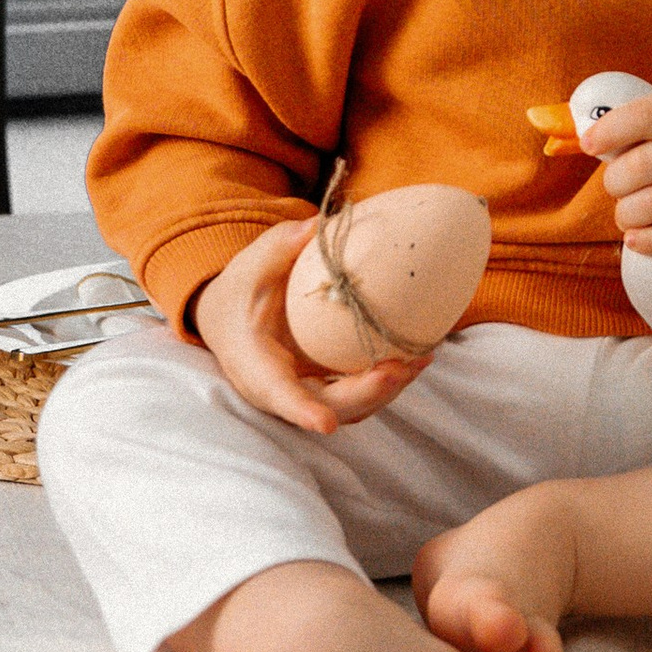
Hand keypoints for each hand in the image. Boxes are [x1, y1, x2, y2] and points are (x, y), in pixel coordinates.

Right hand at [186, 215, 431, 432]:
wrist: (231, 316)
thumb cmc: (241, 290)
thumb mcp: (253, 264)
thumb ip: (280, 247)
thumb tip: (317, 228)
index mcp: (252, 363)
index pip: (275, 392)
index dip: (302, 410)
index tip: (326, 424)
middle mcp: (279, 389)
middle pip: (326, 406)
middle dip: (366, 393)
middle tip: (400, 368)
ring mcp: (305, 392)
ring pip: (349, 406)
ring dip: (387, 389)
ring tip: (420, 359)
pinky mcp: (325, 388)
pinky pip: (359, 395)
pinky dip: (388, 381)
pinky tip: (418, 358)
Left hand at [581, 87, 651, 254]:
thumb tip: (603, 142)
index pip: (646, 117)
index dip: (609, 131)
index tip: (589, 144)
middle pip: (643, 167)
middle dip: (615, 180)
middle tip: (615, 182)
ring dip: (626, 212)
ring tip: (626, 209)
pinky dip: (649, 241)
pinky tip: (636, 237)